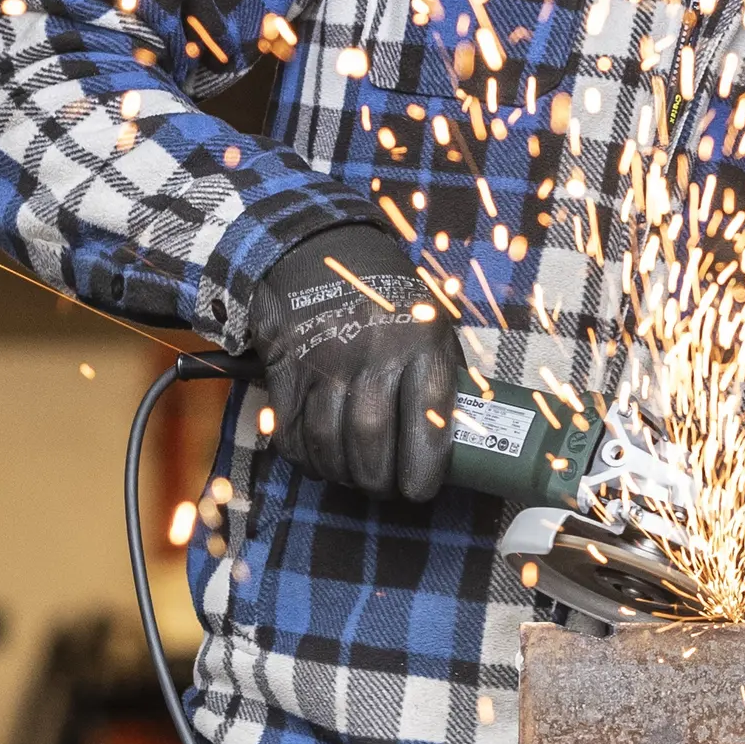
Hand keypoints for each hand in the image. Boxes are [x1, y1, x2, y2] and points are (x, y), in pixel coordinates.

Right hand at [247, 229, 462, 502]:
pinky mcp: (286, 370)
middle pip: (371, 439)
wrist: (318, 252)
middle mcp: (372, 355)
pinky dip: (305, 456)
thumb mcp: (432, 323)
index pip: (426, 421)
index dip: (424, 468)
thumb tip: (458, 440)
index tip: (422, 489)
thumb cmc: (388, 299)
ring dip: (341, 473)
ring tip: (355, 477)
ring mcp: (324, 363)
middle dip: (379, 480)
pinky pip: (291, 431)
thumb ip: (440, 377)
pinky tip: (321, 458)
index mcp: (421, 344)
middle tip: (386, 490)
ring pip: (328, 441)